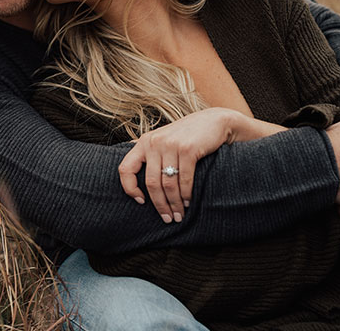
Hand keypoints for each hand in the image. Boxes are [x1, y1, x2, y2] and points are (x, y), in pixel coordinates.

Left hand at [118, 108, 282, 222]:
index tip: (141, 201)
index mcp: (145, 142)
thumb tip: (140, 185)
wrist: (214, 121)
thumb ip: (152, 156)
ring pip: (168, 184)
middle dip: (159, 205)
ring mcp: (170, 145)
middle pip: (151, 182)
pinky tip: (188, 202)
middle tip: (168, 218)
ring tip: (179, 215)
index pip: (125, 168)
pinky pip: (184, 179)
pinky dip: (186, 195)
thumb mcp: (165, 141)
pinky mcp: (187, 149)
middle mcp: (154, 143)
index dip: (129, 188)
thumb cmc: (188, 136)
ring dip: (174, 203)